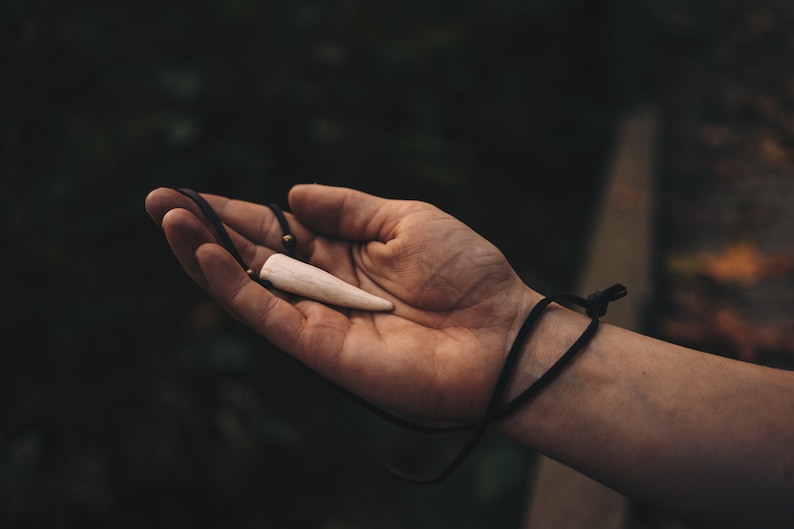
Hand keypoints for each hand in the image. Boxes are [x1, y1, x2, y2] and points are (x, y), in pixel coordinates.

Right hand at [145, 185, 537, 420]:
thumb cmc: (464, 272)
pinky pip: (267, 313)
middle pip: (252, 253)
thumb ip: (347, 208)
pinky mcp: (318, 347)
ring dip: (204, 254)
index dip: (235, 212)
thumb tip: (292, 194)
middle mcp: (324, 283)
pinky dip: (232, 285)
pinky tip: (204, 254)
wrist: (497, 331)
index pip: (276, 228)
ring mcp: (318, 316)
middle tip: (159, 202)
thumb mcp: (405, 218)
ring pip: (248, 284)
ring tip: (169, 220)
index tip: (192, 194)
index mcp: (344, 250)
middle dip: (206, 229)